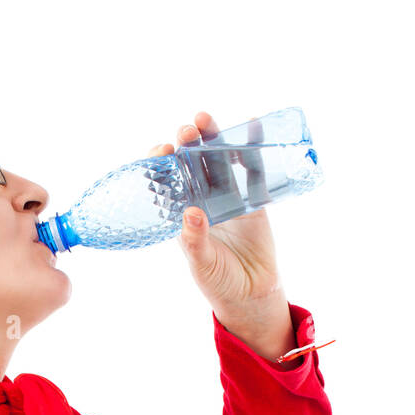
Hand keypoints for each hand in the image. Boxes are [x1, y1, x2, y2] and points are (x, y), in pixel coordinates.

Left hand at [150, 111, 284, 315]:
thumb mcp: (201, 264)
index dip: (163, 165)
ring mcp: (228, 197)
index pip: (168, 183)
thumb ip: (195, 240)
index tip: (161, 151)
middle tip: (185, 131)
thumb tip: (191, 212)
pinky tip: (250, 126)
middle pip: (193, 165)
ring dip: (212, 139)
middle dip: (187, 145)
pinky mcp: (253, 199)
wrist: (251, 294)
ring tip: (204, 119)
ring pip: (218, 161)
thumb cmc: (218, 281)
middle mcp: (203, 201)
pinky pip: (253, 170)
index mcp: (182, 215)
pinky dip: (252, 149)